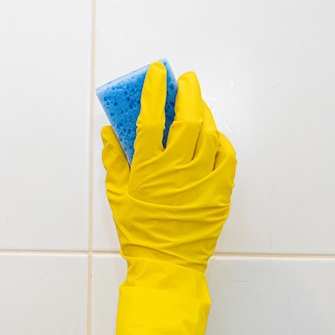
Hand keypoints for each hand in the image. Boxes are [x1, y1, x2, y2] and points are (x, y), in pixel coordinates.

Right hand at [101, 61, 235, 334]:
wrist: (166, 263)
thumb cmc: (139, 230)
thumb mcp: (118, 194)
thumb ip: (114, 159)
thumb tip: (108, 133)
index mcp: (148, 167)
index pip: (151, 117)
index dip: (154, 91)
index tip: (157, 72)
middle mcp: (177, 167)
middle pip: (186, 117)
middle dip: (186, 91)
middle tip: (185, 79)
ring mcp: (202, 177)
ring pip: (208, 132)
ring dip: (203, 111)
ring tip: (198, 102)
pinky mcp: (220, 190)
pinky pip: (226, 155)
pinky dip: (221, 139)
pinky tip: (214, 134)